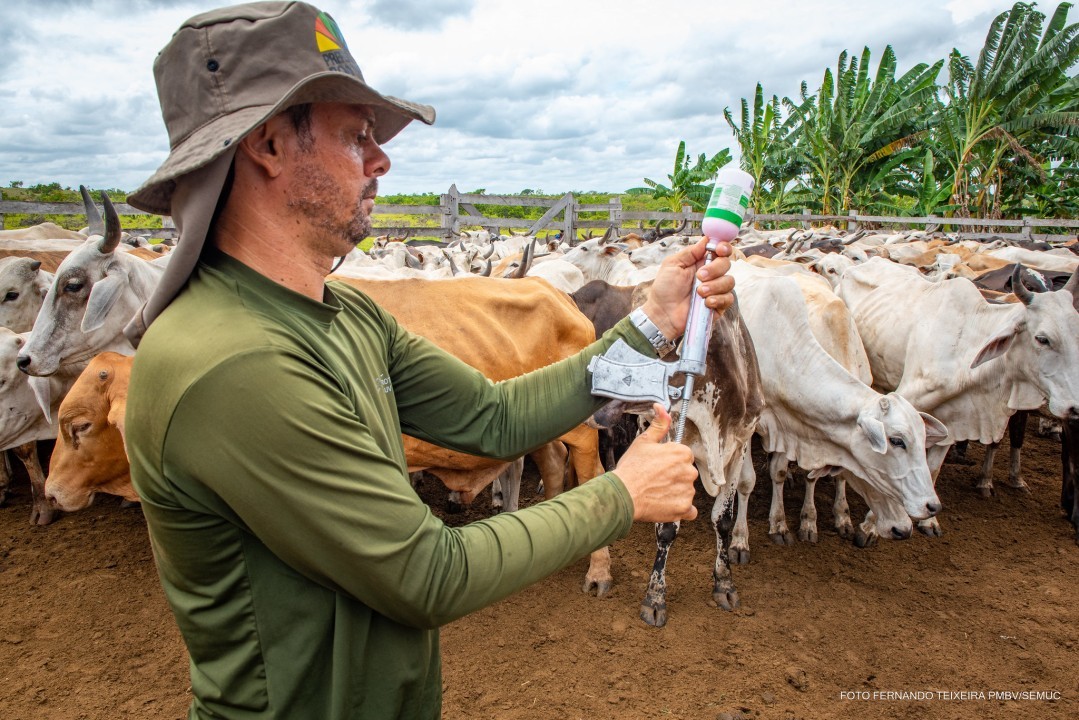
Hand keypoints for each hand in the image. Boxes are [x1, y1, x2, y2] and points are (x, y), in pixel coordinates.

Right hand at [613, 404, 697, 521]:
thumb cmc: (631, 468)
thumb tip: (661, 408)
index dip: (669, 461)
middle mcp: (689, 471)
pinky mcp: (684, 509)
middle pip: (686, 473)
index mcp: (682, 453)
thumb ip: (659, 425)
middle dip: (674, 476)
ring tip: (657, 492)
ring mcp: (688, 491)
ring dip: (676, 492)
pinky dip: (680, 508)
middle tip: (656, 479)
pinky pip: (689, 510)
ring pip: (686, 490)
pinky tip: (666, 504)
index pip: (683, 456)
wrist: (623, 495)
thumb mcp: (643, 441)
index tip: (658, 466)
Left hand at [640, 237, 733, 339]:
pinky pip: (728, 298)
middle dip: (715, 269)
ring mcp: (716, 290)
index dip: (723, 247)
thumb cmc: (665, 289)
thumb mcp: (673, 264)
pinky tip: (705, 302)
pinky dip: (717, 299)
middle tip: (700, 276)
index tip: (719, 249)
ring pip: (729, 281)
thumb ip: (690, 252)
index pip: (720, 250)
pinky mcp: (719, 305)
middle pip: (727, 263)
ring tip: (699, 292)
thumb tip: (706, 239)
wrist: (663, 313)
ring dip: (714, 286)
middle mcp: (711, 274)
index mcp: (701, 262)